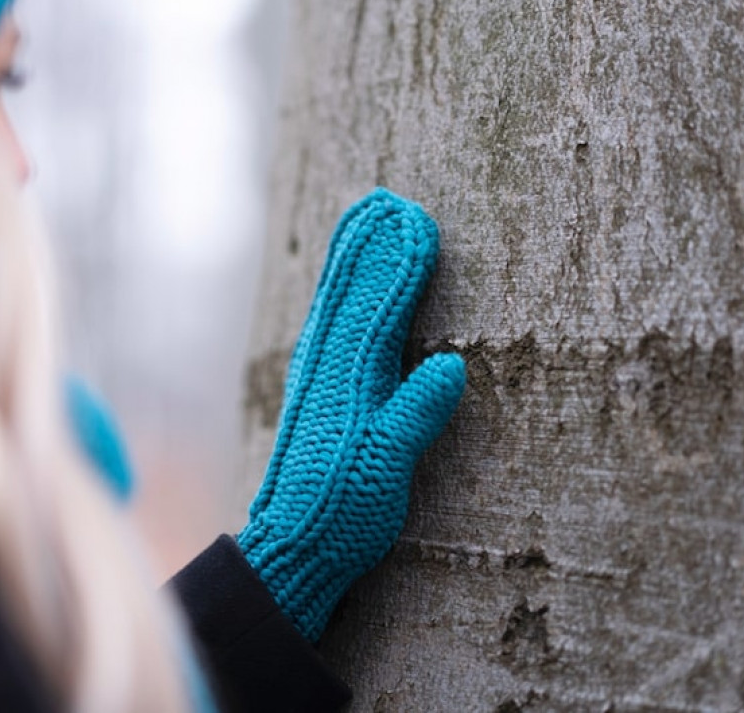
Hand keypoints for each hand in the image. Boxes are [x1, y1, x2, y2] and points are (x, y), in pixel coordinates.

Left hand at [238, 188, 465, 641]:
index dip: (401, 263)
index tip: (416, 220)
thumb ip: (414, 413)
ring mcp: (318, 377)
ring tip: (360, 223)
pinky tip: (340, 291)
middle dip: (370, 245)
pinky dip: (339, 296)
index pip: (382, 305)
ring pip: (338, 304)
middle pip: (354, 291)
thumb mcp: (387, 466)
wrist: (292, 544)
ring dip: (350, 261)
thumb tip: (451, 363)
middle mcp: (330, 367)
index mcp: (353, 377)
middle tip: (383, 200)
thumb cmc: (343, 509)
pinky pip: (329, 326)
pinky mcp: (316, 393)